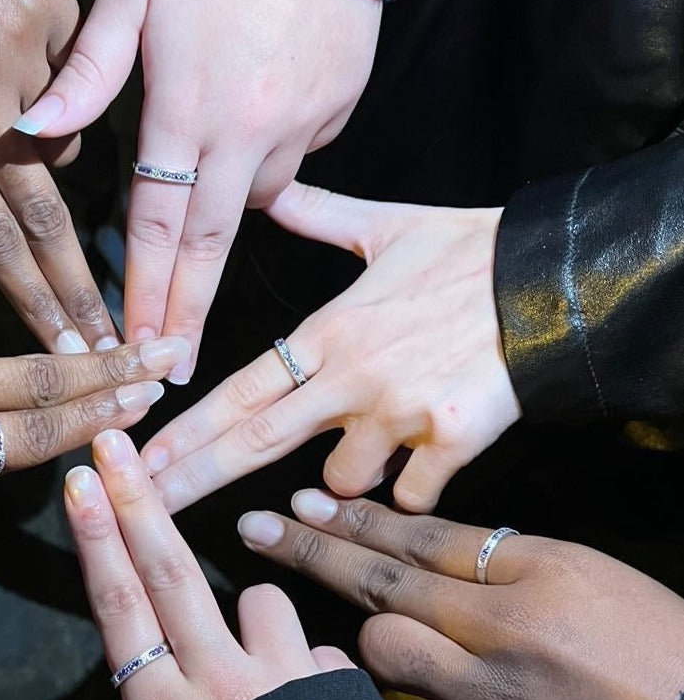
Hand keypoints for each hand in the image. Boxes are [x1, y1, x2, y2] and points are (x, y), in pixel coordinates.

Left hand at [0, 0, 119, 353]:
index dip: (29, 298)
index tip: (65, 348)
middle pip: (43, 214)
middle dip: (80, 286)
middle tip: (116, 341)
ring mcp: (23, 53)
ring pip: (64, 142)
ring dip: (66, 176)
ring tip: (64, 191)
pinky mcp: (55, 6)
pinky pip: (75, 75)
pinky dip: (64, 95)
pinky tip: (50, 92)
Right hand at [0, 430, 352, 699]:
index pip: (118, 606)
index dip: (96, 538)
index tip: (80, 479)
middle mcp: (222, 681)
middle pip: (172, 572)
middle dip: (140, 501)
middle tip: (118, 445)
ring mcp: (286, 683)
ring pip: (262, 601)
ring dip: (251, 618)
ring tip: (251, 672)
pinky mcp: (340, 695)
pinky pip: (319, 653)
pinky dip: (305, 669)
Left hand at [16, 0, 381, 377]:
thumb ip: (87, 72)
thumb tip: (33, 130)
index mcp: (189, 111)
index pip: (160, 227)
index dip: (147, 293)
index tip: (139, 347)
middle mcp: (249, 132)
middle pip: (213, 245)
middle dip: (190, 313)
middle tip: (177, 369)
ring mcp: (302, 123)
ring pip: (258, 196)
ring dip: (227, 212)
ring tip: (209, 198)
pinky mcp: (339, 104)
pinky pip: (298, 153)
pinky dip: (272, 154)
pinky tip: (256, 115)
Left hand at [144, 183, 519, 513]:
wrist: (559, 278)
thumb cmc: (471, 250)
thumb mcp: (389, 226)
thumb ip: (320, 214)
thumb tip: (274, 191)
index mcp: (329, 331)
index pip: (239, 389)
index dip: (186, 429)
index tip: (141, 456)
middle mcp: (353, 379)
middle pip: (257, 443)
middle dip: (197, 480)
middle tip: (153, 508)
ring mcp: (402, 416)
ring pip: (340, 483)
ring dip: (340, 477)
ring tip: (370, 439)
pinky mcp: (453, 444)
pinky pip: (408, 496)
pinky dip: (407, 489)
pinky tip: (421, 460)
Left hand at [238, 494, 683, 699]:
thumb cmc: (668, 661)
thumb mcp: (600, 586)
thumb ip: (514, 569)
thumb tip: (438, 560)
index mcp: (546, 572)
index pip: (427, 534)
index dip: (359, 517)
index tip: (304, 500)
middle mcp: (508, 628)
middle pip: (384, 581)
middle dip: (313, 551)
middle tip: (257, 530)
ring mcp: (493, 696)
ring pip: (384, 653)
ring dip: (372, 643)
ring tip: (387, 642)